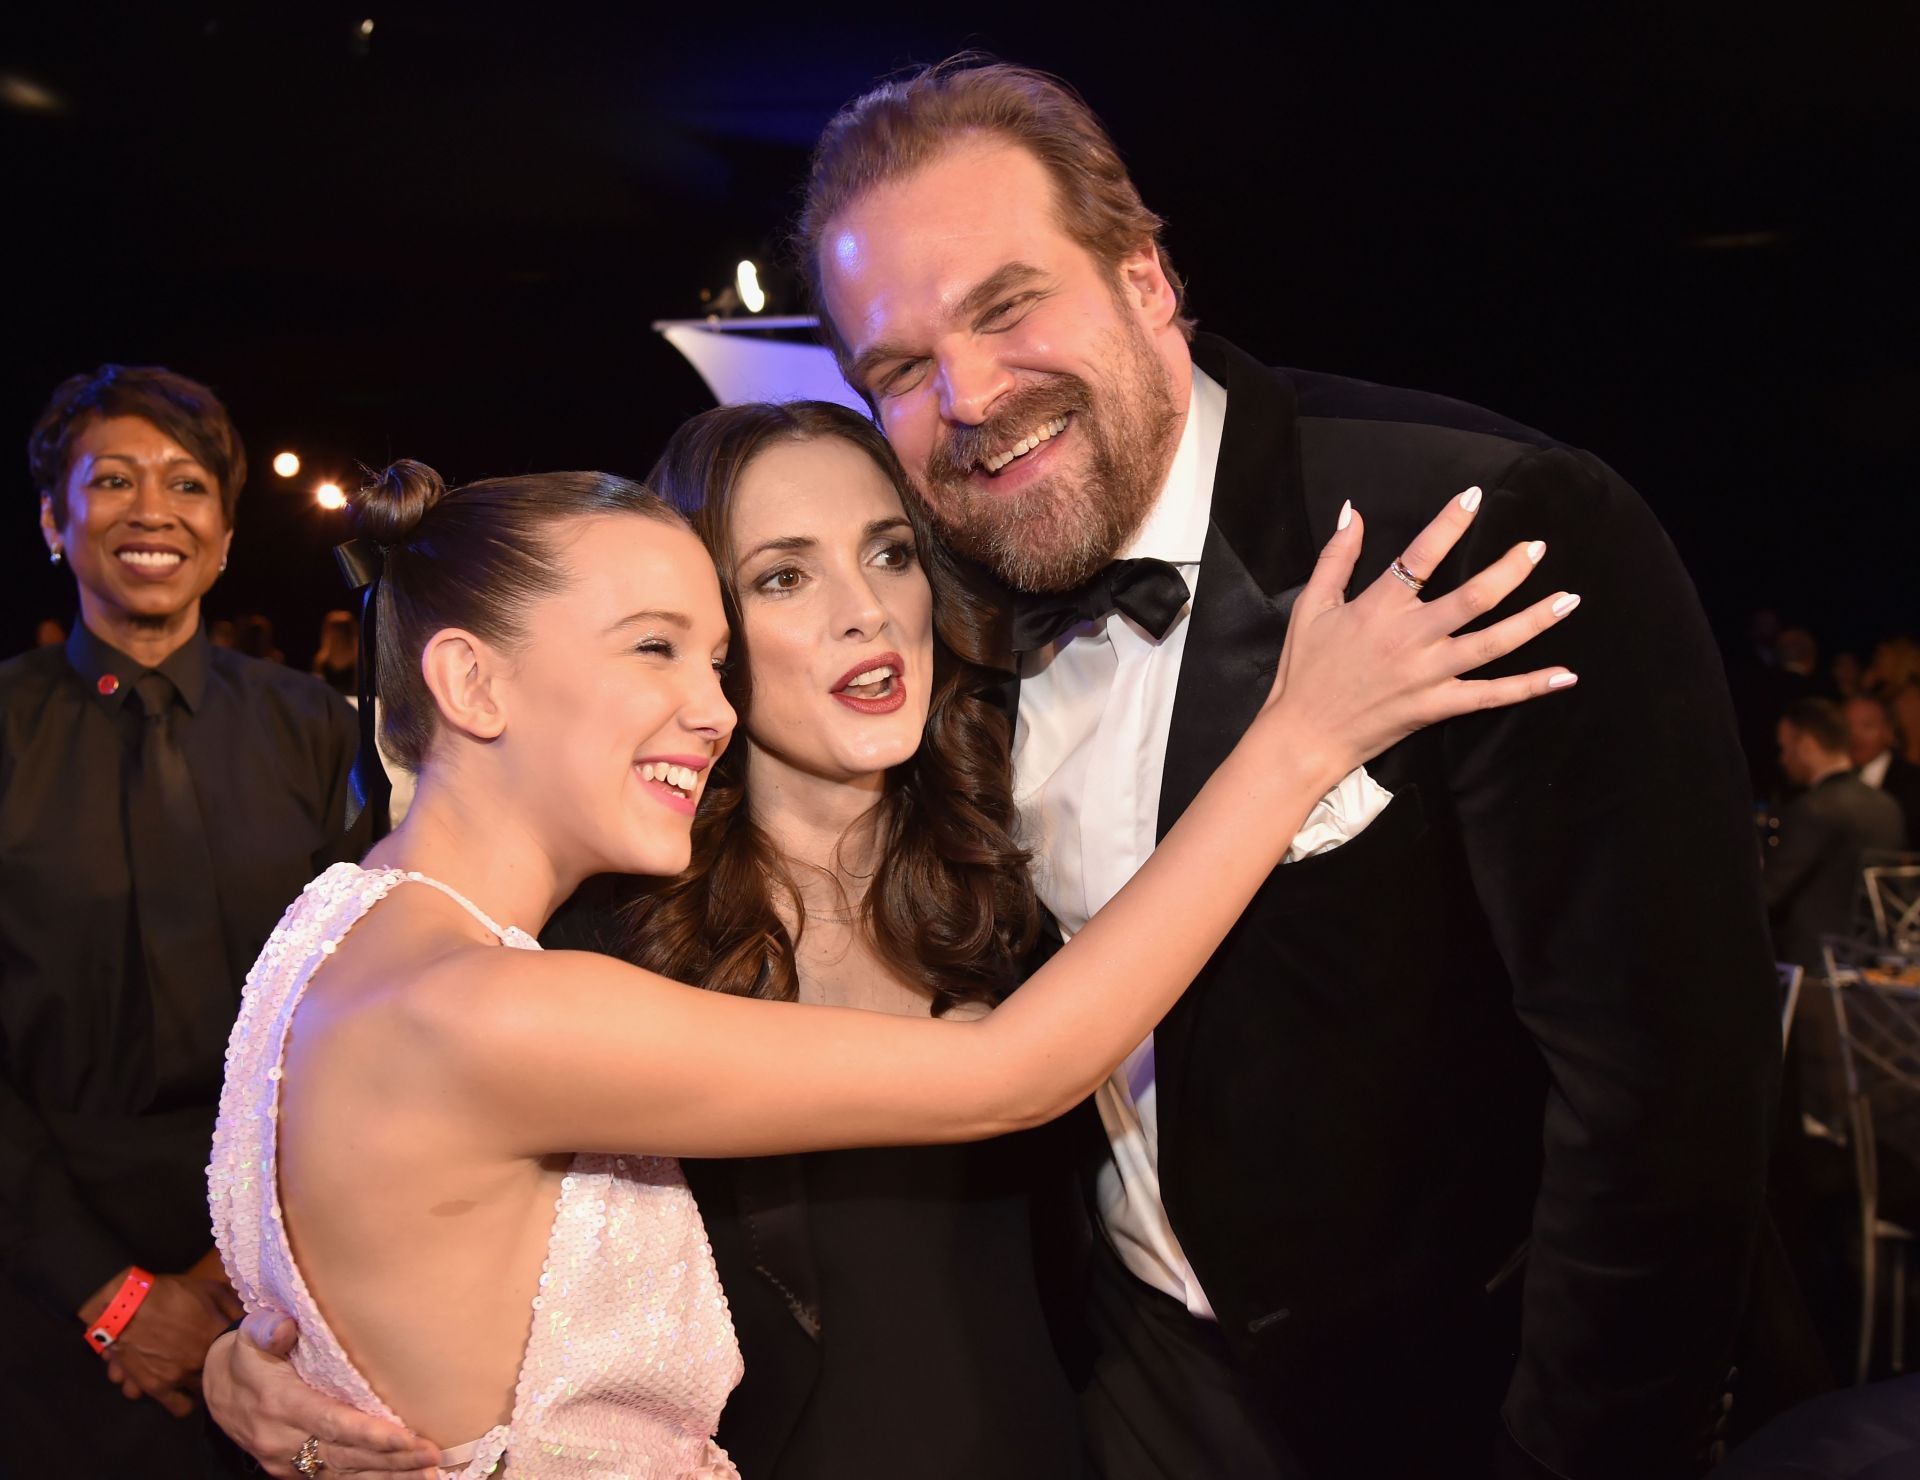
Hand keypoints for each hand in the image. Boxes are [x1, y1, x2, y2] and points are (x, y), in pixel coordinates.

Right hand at [92, 1270, 241, 1415]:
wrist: (123, 1307)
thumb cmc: (169, 1293)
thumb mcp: (209, 1289)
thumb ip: (233, 1305)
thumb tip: (253, 1318)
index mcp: (219, 1335)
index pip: (246, 1352)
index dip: (243, 1352)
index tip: (241, 1351)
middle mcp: (203, 1360)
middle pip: (224, 1376)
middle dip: (223, 1370)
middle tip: (219, 1364)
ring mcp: (181, 1377)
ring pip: (204, 1393)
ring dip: (203, 1385)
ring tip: (199, 1376)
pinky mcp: (157, 1388)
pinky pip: (177, 1408)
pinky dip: (179, 1400)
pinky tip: (179, 1389)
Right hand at [203, 1310, 442, 1478]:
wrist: (219, 1391)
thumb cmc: (247, 1357)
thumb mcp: (249, 1337)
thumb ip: (267, 1330)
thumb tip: (284, 1327)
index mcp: (280, 1404)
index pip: (330, 1423)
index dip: (369, 1433)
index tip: (406, 1437)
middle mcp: (284, 1440)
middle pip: (345, 1455)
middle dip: (391, 1459)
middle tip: (432, 1456)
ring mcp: (288, 1462)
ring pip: (344, 1474)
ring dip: (388, 1476)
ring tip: (428, 1475)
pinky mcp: (295, 1472)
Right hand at [1264, 489, 1578, 774]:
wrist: (1303, 735)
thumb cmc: (1305, 670)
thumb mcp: (1311, 607)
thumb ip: (1336, 558)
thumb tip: (1354, 512)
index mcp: (1379, 608)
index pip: (1420, 556)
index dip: (1449, 524)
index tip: (1474, 497)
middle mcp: (1410, 637)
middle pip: (1472, 598)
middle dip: (1510, 570)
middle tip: (1536, 548)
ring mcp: (1428, 674)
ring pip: (1492, 643)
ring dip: (1534, 620)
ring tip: (1568, 599)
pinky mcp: (1436, 706)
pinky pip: (1491, 695)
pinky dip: (1529, 686)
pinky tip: (1563, 674)